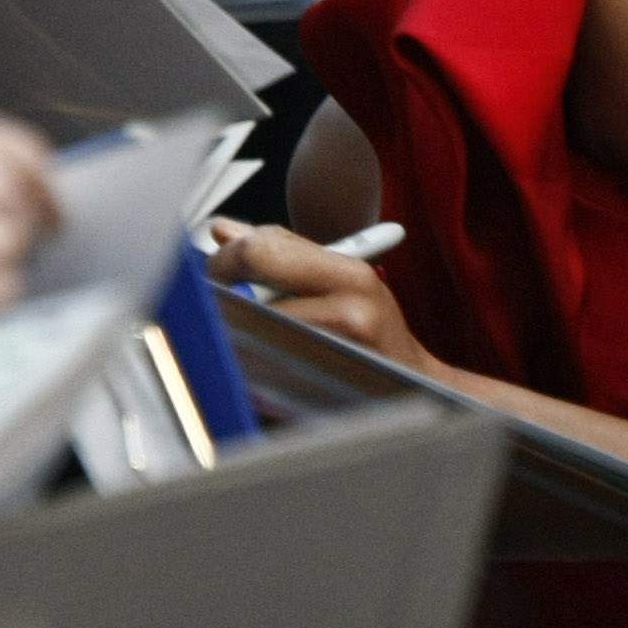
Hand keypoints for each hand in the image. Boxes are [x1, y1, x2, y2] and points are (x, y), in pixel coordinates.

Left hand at [207, 221, 441, 377]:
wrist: (413, 386)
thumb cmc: (371, 330)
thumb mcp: (339, 277)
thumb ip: (282, 251)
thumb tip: (224, 231)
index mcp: (351, 275)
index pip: (262, 252)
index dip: (225, 260)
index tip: (215, 268)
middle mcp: (348, 315)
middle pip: (250, 297)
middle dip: (222, 298)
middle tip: (216, 302)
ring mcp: (335, 359)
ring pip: (248, 338)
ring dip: (232, 333)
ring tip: (245, 333)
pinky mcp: (317, 396)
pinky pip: (255, 376)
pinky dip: (245, 366)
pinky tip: (259, 363)